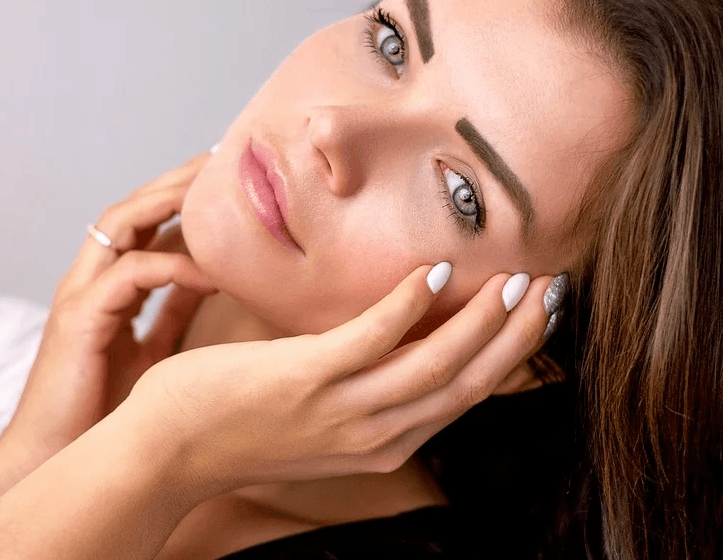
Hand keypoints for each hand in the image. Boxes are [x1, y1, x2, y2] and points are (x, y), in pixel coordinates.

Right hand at [0, 152, 217, 467]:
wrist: (52, 462)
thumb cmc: (103, 412)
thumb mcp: (151, 350)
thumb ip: (172, 312)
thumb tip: (211, 282)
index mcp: (105, 285)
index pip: (141, 222)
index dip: (179, 196)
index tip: (224, 180)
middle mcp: (88, 280)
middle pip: (131, 208)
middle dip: (176, 181)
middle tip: (223, 161)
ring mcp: (79, 296)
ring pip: (120, 224)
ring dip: (169, 202)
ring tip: (215, 190)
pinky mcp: (79, 320)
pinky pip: (130, 275)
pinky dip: (172, 266)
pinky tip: (210, 271)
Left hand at [123, 265, 554, 499]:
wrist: (170, 449)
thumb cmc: (243, 422)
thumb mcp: (323, 416)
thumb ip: (367, 385)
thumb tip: (401, 336)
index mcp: (383, 441)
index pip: (464, 396)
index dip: (510, 354)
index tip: (540, 312)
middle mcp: (374, 435)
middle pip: (466, 383)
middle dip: (516, 336)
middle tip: (552, 287)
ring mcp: (341, 410)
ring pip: (432, 365)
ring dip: (482, 320)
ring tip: (515, 278)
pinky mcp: (304, 379)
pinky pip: (370, 341)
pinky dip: (410, 306)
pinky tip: (435, 273)